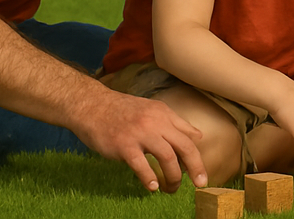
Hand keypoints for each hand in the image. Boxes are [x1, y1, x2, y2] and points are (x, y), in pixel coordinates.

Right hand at [73, 86, 207, 191]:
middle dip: (195, 168)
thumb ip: (175, 122)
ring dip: (173, 178)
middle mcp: (155, 122)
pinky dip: (149, 179)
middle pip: (184, 147)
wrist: (92, 105)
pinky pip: (141, 166)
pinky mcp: (124, 145)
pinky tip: (152, 187)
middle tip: (199, 184)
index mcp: (164, 113)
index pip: (189, 137)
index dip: (198, 157)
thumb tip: (198, 135)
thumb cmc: (122, 111)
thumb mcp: (152, 110)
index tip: (201, 174)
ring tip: (171, 189)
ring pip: (167, 157)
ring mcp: (140, 133)